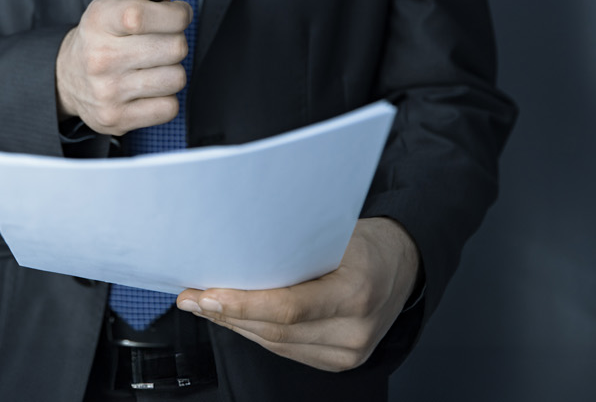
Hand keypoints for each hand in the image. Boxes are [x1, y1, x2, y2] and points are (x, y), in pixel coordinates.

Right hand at [55, 0, 191, 135]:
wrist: (66, 78)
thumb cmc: (99, 37)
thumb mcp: (111, 4)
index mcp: (100, 22)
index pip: (142, 15)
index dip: (175, 14)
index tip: (178, 15)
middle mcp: (101, 57)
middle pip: (174, 48)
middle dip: (176, 42)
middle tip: (162, 43)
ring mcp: (108, 91)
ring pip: (176, 79)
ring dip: (172, 72)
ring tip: (153, 67)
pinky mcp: (116, 118)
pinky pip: (169, 108)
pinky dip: (165, 99)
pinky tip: (148, 90)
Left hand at [175, 218, 421, 371]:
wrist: (404, 266)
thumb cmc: (367, 243)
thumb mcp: (335, 234)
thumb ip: (292, 249)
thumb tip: (234, 253)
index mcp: (358, 291)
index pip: (289, 308)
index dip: (242, 304)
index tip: (206, 294)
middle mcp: (357, 329)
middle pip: (276, 331)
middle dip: (227, 314)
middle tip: (192, 297)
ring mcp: (350, 351)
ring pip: (276, 345)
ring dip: (236, 325)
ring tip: (204, 306)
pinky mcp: (341, 361)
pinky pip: (287, 350)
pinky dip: (257, 333)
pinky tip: (235, 318)